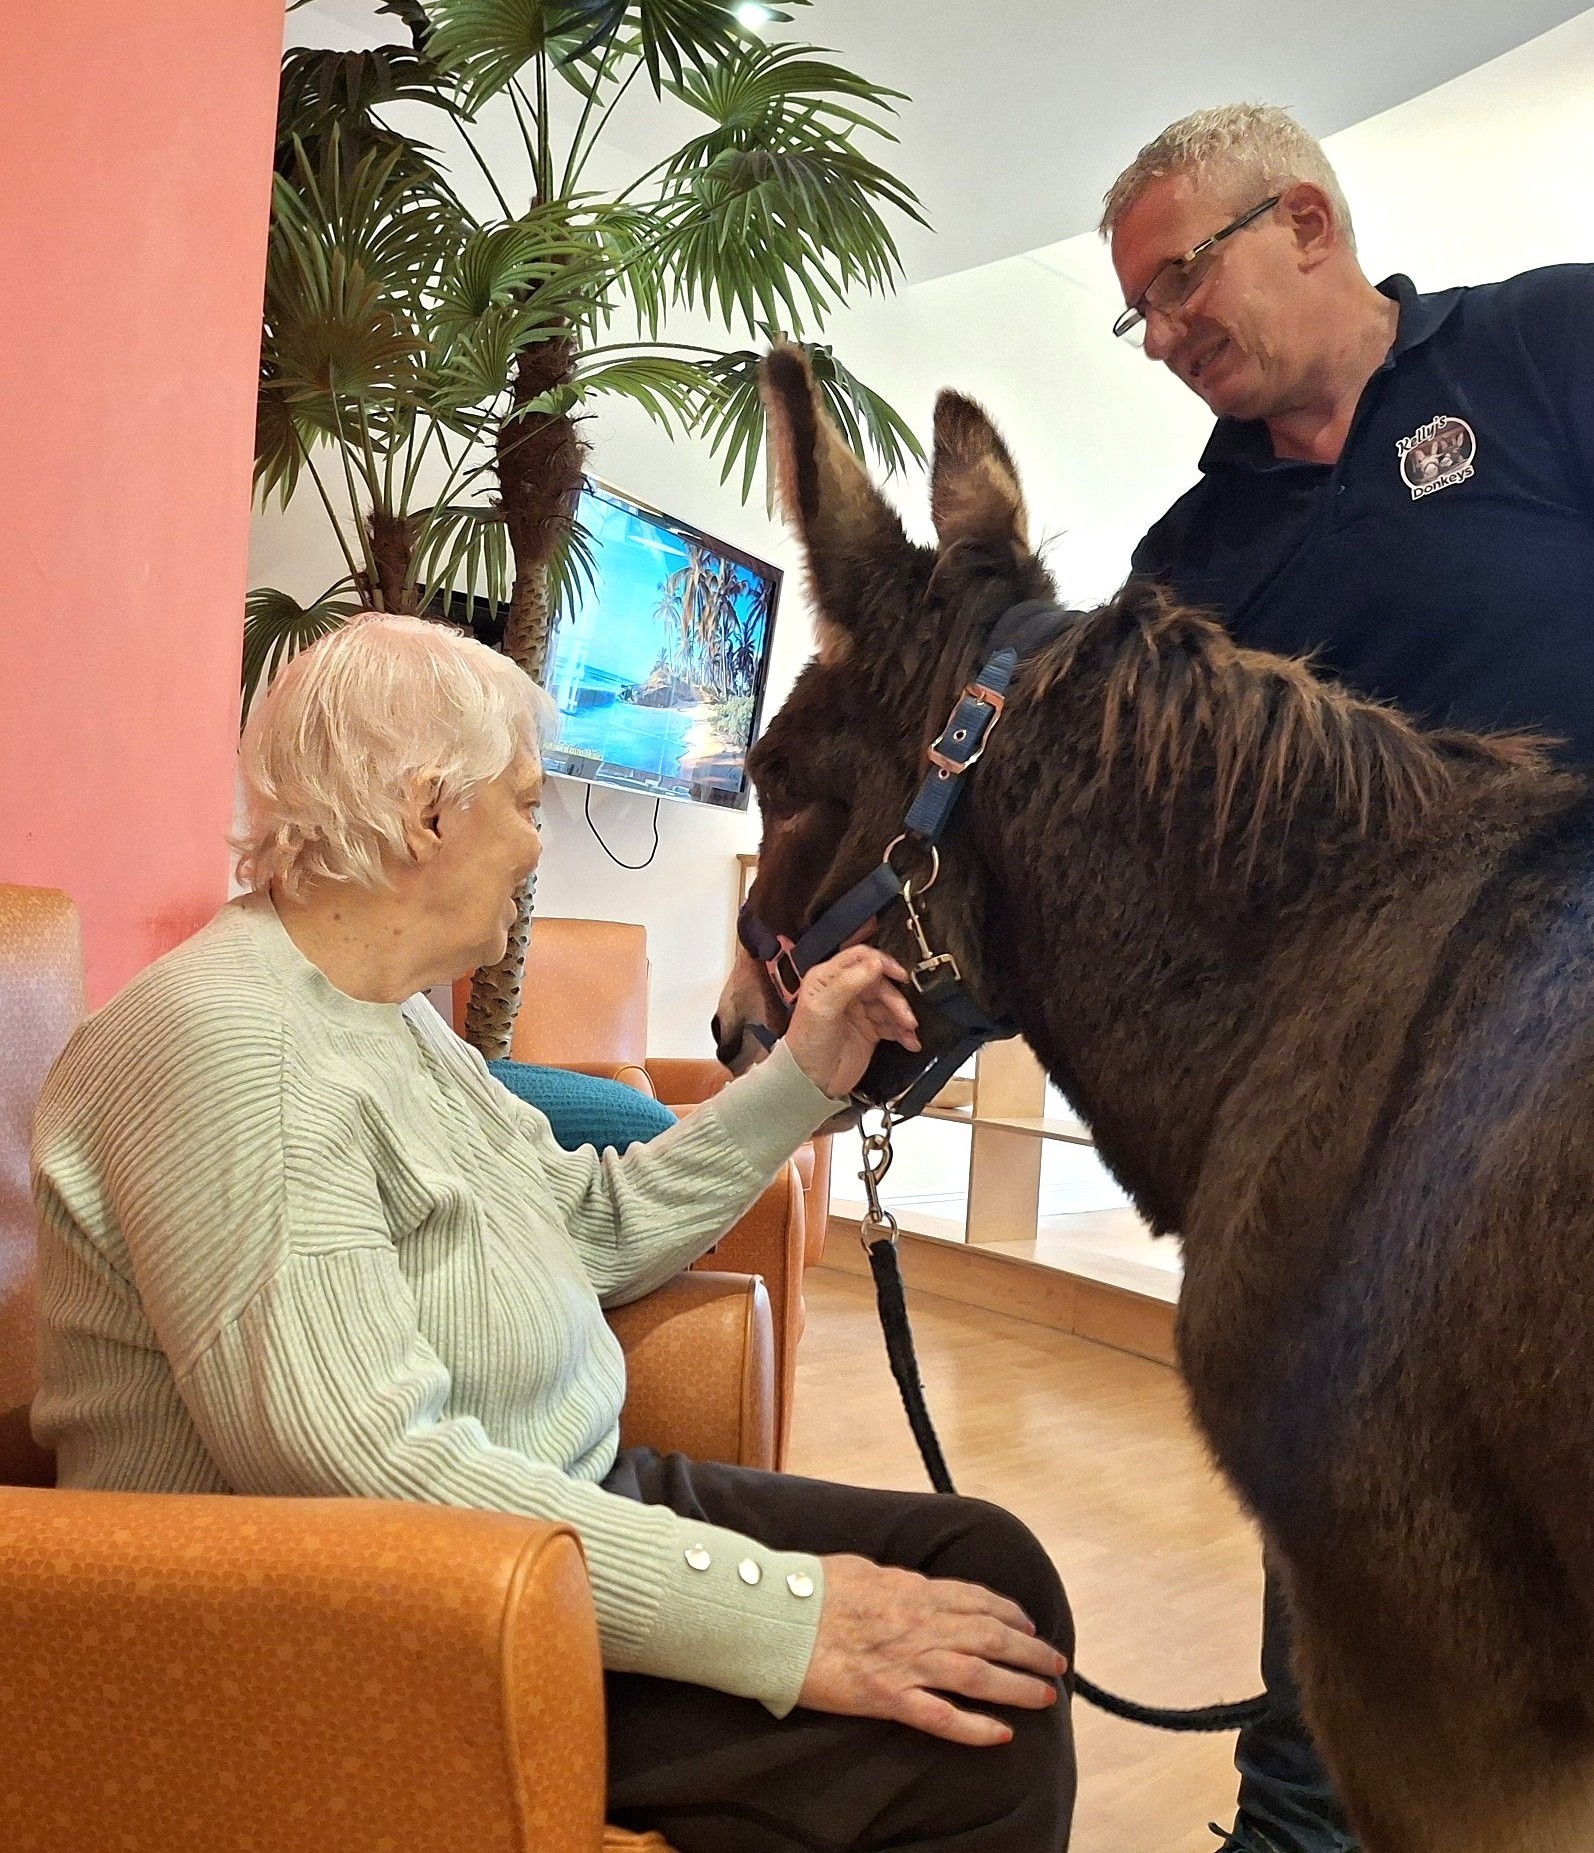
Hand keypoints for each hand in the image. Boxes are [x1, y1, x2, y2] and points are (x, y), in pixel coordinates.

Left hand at [783, 946, 920, 1098]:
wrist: (810, 1082)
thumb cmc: (806, 1045)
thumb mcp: (822, 1008)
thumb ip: (847, 983)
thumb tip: (874, 963)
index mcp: (828, 978)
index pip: (860, 957)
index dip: (881, 962)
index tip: (898, 973)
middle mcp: (845, 991)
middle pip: (880, 983)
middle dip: (896, 998)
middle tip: (905, 1015)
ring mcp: (859, 1010)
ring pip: (889, 1004)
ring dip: (903, 1016)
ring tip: (909, 1030)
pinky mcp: (870, 1030)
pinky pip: (893, 1024)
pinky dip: (904, 1032)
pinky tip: (909, 1040)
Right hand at [798, 1554, 1066, 1746]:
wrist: (777, 1615)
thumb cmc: (810, 1587)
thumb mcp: (859, 1568)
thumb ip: (891, 1580)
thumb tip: (905, 1583)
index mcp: (912, 1589)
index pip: (975, 1598)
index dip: (1008, 1611)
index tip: (1028, 1622)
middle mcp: (919, 1624)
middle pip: (990, 1636)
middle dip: (1029, 1649)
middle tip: (1056, 1662)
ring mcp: (906, 1662)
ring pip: (979, 1674)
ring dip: (1018, 1685)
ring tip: (1045, 1695)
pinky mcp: (888, 1698)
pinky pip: (942, 1716)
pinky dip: (976, 1726)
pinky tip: (1001, 1734)